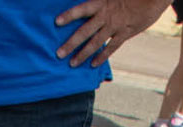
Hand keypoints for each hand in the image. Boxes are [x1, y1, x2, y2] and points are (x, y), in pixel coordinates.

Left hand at [55, 0, 171, 66]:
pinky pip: (111, 47)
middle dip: (71, 43)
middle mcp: (106, 16)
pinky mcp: (125, 34)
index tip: (56, 22)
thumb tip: (88, 8)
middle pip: (85, 31)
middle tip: (59, 54)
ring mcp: (115, 26)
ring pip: (96, 42)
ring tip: (72, 63)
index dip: (69, 15)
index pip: (82, 9)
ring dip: (83, 54)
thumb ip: (99, 2)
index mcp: (102, 2)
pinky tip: (93, 64)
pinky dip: (102, 56)